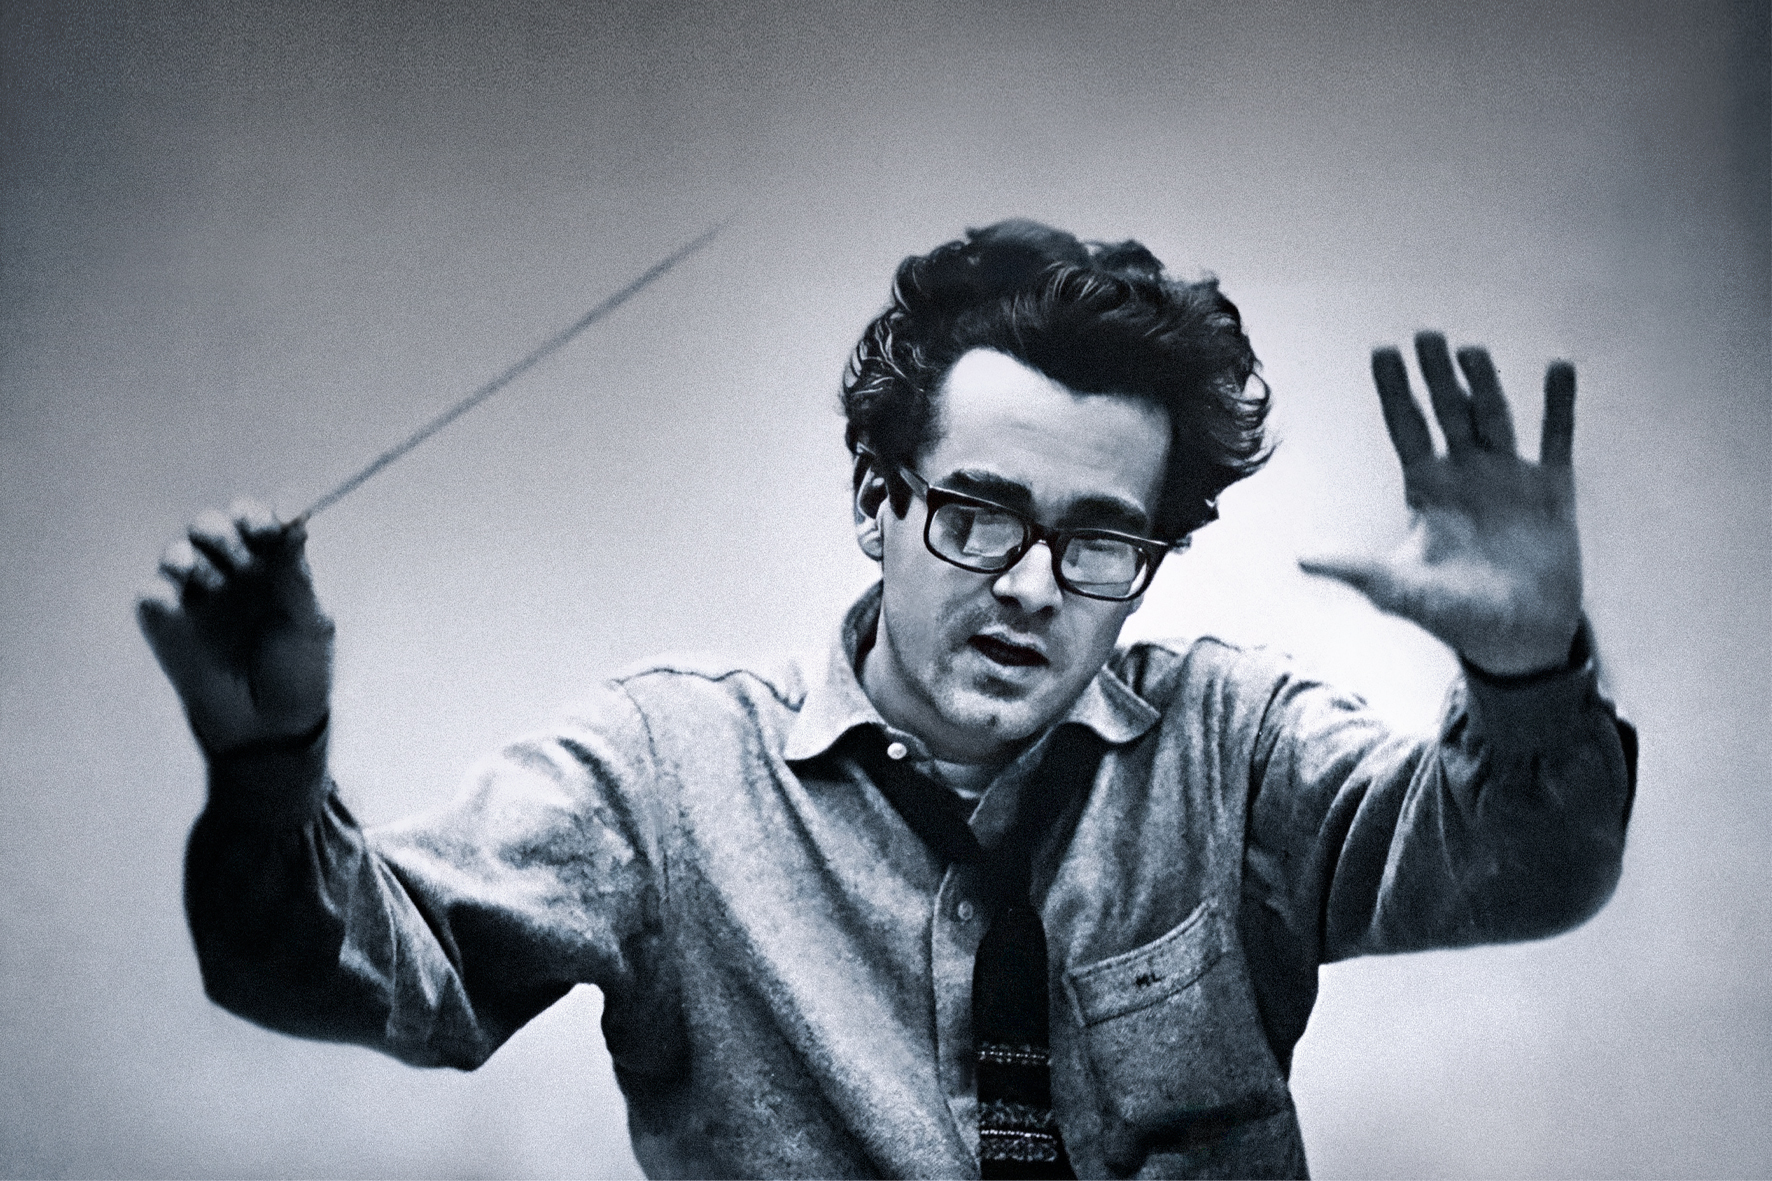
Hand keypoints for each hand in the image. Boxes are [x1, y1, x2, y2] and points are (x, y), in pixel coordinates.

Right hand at [137, 501, 333, 753]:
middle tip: (240, 554)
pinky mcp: (164, 625)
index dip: (255, 516)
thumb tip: (295, 523)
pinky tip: (181, 602)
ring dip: (192, 557)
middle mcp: (228, 574)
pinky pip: (152, 594)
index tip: (266, 526)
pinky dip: (163, 591)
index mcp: (268, 566)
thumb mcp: (310, 623)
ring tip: (213, 582)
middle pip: (209, 527)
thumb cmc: (299, 671)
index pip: (253, 521)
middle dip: (220, 531)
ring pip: (177, 552)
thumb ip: (297, 576)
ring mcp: (194, 597)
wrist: (272, 729)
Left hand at [1299, 332, 1581, 676]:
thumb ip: (1356, 569)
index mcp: (1427, 489)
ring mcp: (1509, 476)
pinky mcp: (1552, 489)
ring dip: (1484, 383)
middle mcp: (1466, 473)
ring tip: (1470, 349)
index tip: (1382, 350)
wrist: (1517, 640)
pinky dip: (1558, 404)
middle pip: (1447, 412)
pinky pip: (1556, 437)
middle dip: (1435, 376)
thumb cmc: (1453, 615)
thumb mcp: (1399, 590)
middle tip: (1424, 334)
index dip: (1394, 391)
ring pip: (1494, 416)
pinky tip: (1557, 367)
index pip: (1406, 427)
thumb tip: (1300, 557)